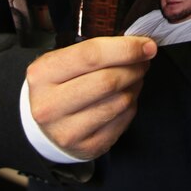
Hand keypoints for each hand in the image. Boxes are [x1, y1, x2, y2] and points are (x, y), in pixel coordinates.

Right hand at [26, 36, 156, 160]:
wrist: (44, 124)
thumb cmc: (59, 85)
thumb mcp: (64, 60)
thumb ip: (95, 50)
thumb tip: (137, 44)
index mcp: (44, 74)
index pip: (91, 55)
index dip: (125, 48)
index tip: (146, 45)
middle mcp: (51, 105)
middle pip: (107, 80)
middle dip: (134, 67)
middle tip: (144, 60)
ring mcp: (68, 130)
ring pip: (119, 101)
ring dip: (135, 85)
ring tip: (134, 76)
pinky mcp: (86, 147)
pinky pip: (122, 120)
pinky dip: (131, 104)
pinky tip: (126, 96)